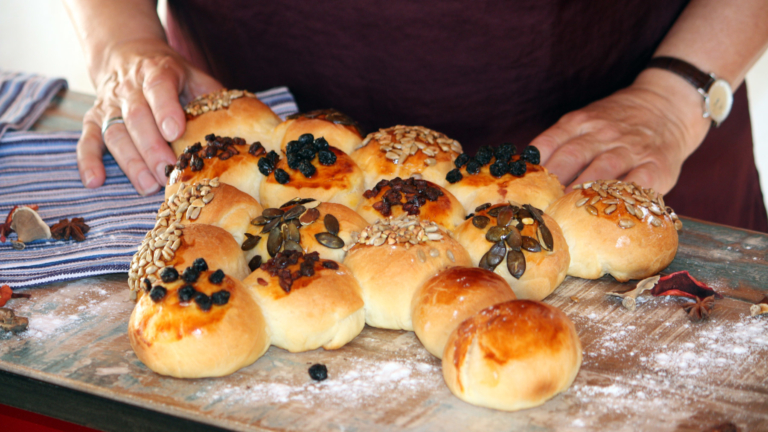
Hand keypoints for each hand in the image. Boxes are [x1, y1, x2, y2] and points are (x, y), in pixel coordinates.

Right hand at [77, 39, 221, 194]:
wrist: (128, 55)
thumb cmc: (171, 75)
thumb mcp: (193, 76)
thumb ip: (214, 97)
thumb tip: (246, 121)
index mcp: (157, 73)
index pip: (159, 87)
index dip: (166, 109)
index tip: (176, 132)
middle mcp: (129, 88)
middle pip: (136, 117)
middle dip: (151, 147)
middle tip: (167, 173)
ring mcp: (109, 105)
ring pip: (114, 133)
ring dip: (129, 161)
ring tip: (147, 185)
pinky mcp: (93, 119)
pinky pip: (86, 140)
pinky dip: (87, 161)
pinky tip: (95, 181)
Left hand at [530, 69, 711, 194]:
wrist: (669, 105)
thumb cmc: (617, 123)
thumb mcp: (586, 122)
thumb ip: (560, 144)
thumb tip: (527, 175)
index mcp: (580, 122)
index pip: (549, 143)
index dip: (533, 168)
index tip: (521, 190)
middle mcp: (603, 133)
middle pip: (571, 158)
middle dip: (552, 185)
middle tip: (538, 207)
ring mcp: (630, 149)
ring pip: (601, 171)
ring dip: (580, 193)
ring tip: (564, 214)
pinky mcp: (657, 165)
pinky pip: (638, 183)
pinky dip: (621, 198)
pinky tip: (606, 212)